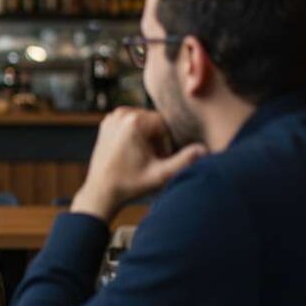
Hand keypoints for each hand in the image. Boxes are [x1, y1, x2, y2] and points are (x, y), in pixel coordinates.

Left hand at [73, 108, 206, 220]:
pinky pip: (132, 124)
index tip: (159, 160)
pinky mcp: (107, 123)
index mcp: (134, 121)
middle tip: (150, 161)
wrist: (101, 191)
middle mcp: (121, 114)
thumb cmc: (129, 184)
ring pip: (145, 123)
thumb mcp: (160, 175)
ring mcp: (112, 117)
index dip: (166, 144)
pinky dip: (136, 136)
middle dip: (157, 141)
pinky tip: (132, 154)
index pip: (165, 125)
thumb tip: (204, 149)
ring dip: (148, 139)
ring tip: (141, 158)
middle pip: (155, 122)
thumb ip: (184, 161)